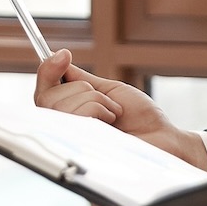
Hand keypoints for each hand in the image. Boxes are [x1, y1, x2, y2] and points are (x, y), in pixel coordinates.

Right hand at [33, 50, 206, 169]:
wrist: (163, 138)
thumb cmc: (141, 119)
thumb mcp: (109, 90)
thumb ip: (81, 79)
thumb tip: (58, 59)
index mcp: (70, 113)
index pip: (43, 92)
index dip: (46, 70)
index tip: (63, 55)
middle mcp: (64, 129)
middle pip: (47, 98)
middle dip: (81, 90)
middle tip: (106, 102)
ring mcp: (70, 141)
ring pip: (60, 106)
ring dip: (95, 102)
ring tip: (114, 115)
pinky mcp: (78, 150)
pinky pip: (75, 117)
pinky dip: (99, 111)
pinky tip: (112, 124)